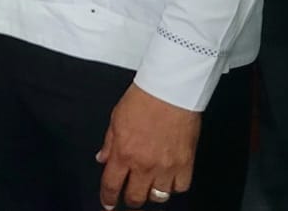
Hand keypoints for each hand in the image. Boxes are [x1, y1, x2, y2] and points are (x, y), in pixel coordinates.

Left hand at [96, 83, 200, 209]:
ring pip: (158, 196)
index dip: (108, 198)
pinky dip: (174, 185)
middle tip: (130, 193)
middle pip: (135, 197)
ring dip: (152, 192)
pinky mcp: (185, 163)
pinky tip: (170, 176)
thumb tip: (103, 159)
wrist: (170, 88)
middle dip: (130, 199)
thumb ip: (109, 142)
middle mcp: (144, 164)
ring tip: (151, 182)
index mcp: (123, 153)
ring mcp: (166, 166)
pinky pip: (179, 187)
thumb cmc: (143, 98)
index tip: (108, 203)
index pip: (111, 185)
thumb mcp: (116, 117)